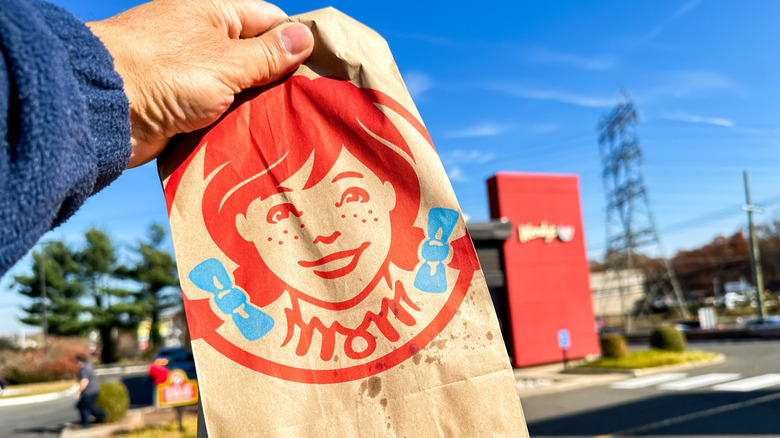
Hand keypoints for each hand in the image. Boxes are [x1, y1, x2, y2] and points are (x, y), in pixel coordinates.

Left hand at [88, 0, 313, 167]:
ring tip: (293, 127)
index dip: (297, 41)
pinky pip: (219, 112)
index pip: (268, 20)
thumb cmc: (164, 73)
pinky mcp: (181, 106)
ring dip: (259, 108)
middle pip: (256, 57)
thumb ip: (267, 55)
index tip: (324, 68)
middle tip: (313, 105)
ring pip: (239, 89)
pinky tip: (260, 140)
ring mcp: (190, 73)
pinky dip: (236, 124)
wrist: (100, 109)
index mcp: (213, 13)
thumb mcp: (226, 61)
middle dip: (281, 81)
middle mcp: (202, 39)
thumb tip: (305, 38)